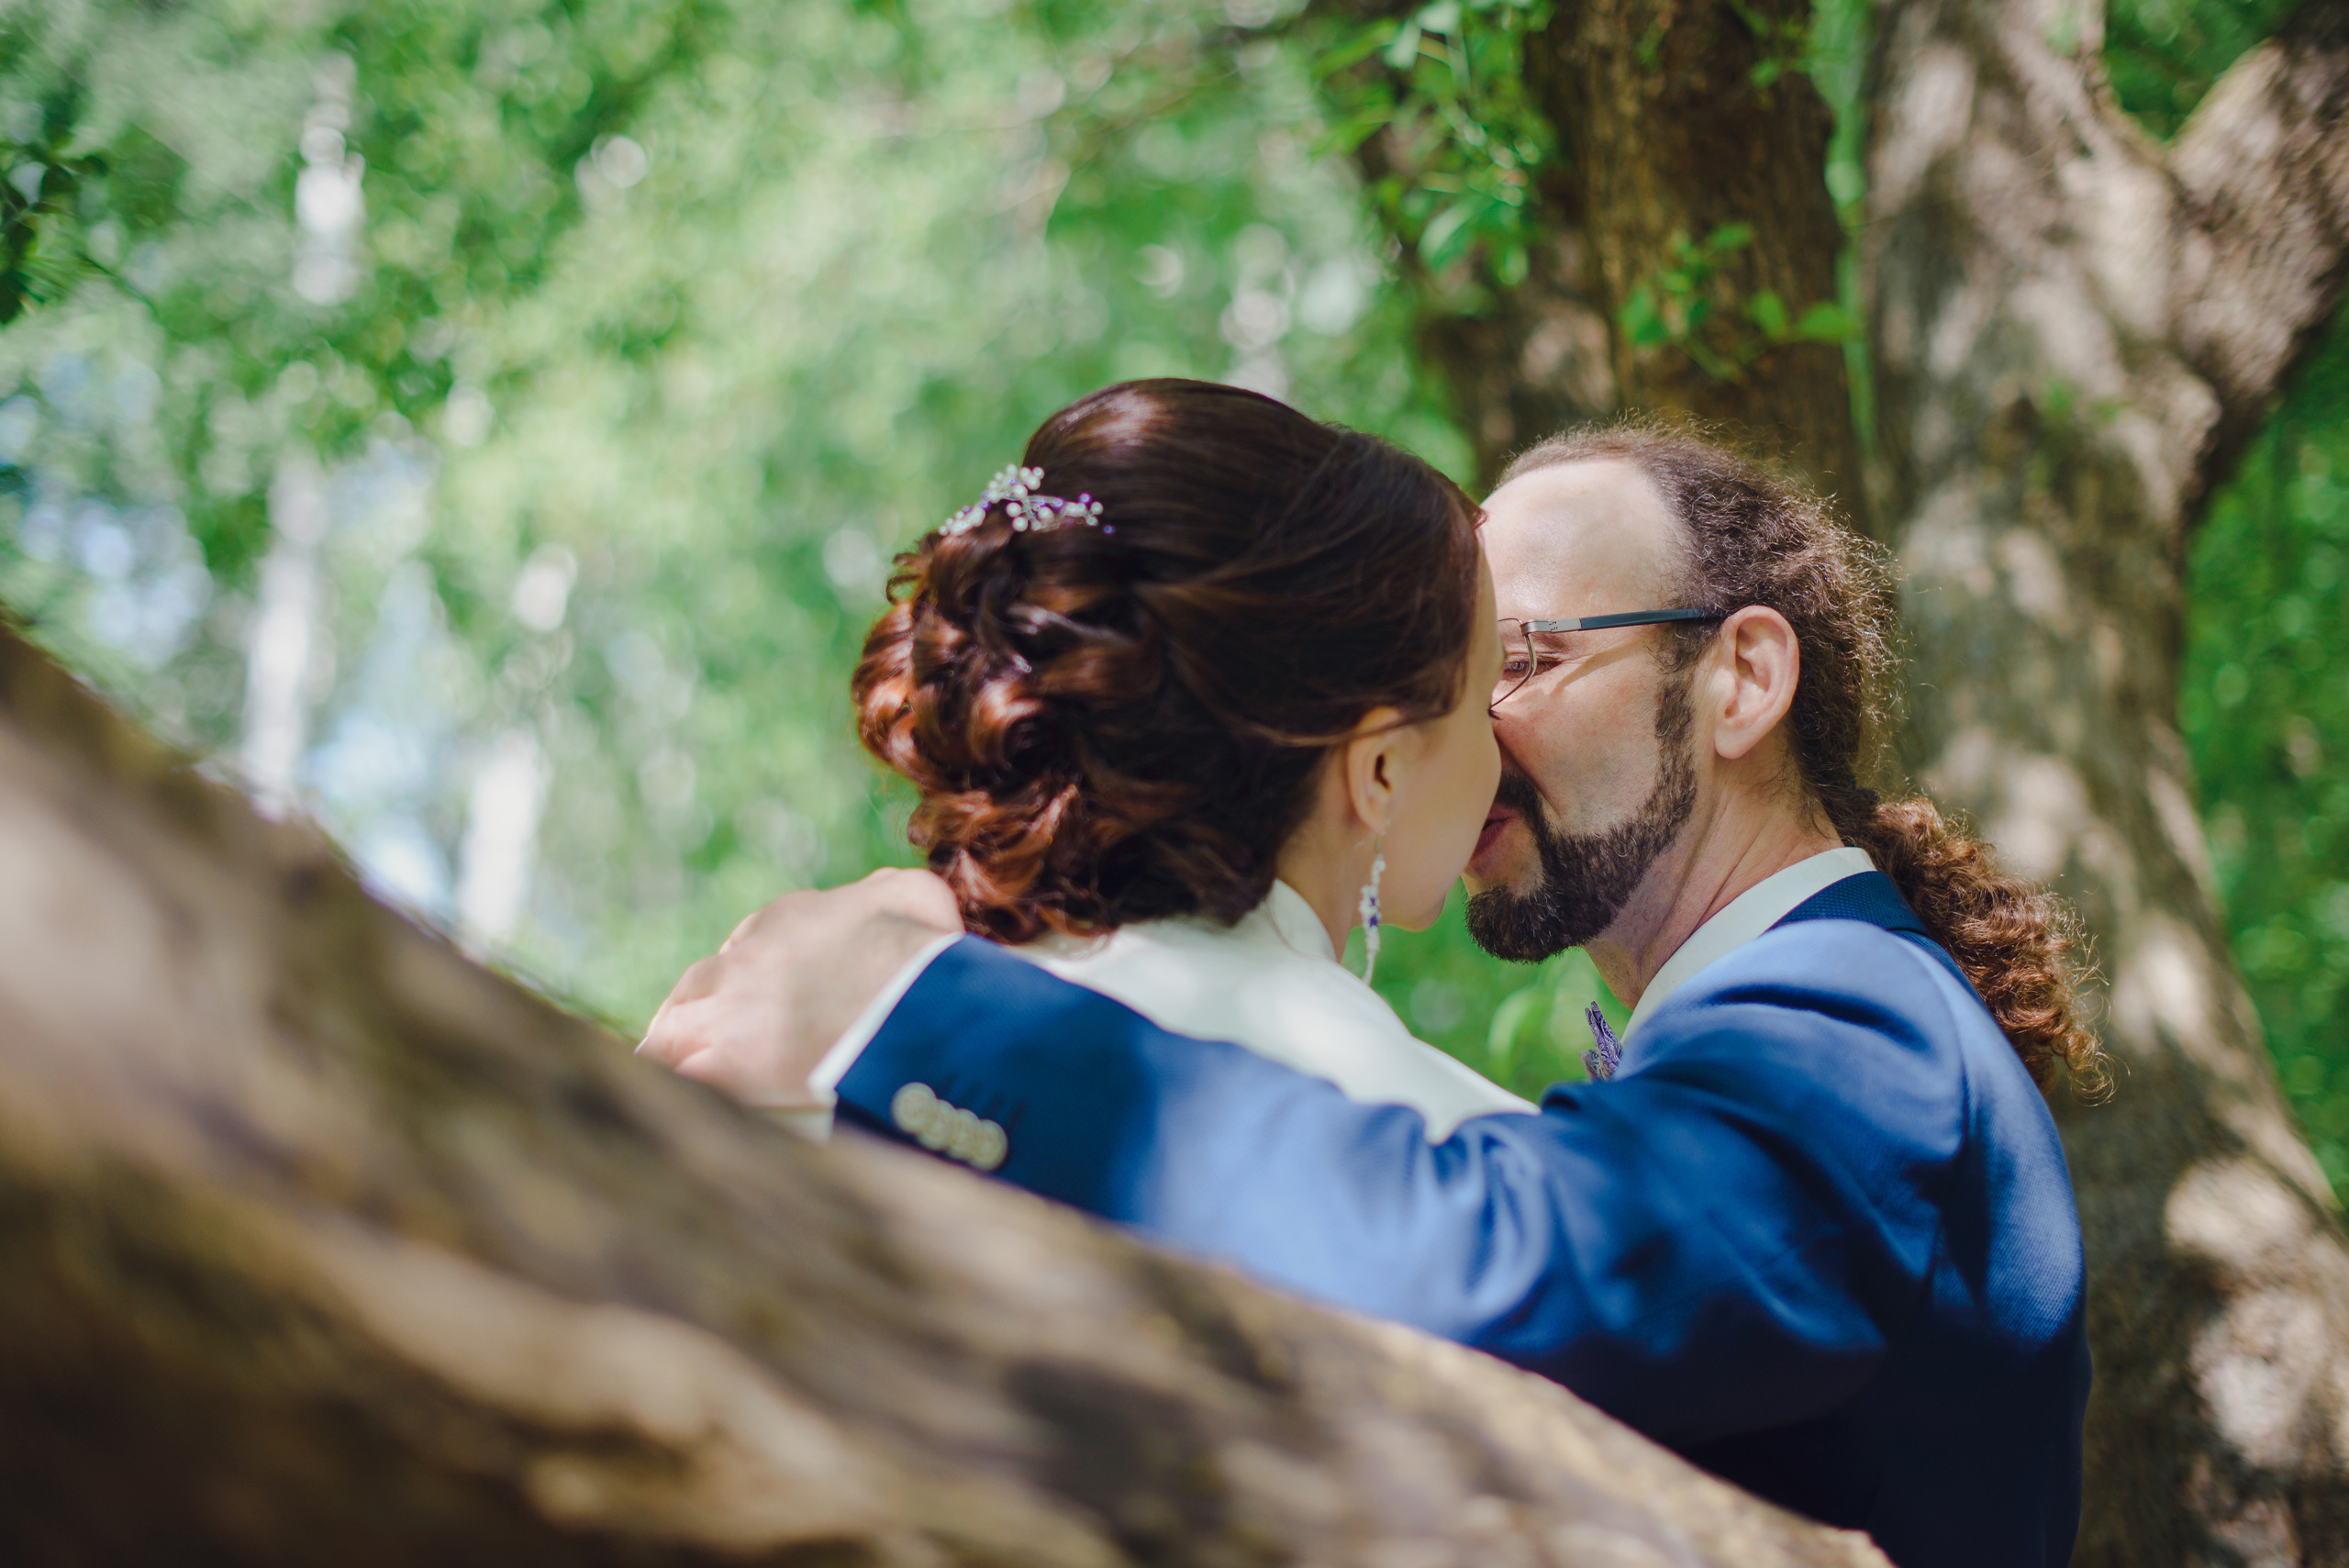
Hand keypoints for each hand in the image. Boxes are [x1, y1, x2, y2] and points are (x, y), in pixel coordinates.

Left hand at [636, 867, 960, 1106]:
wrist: (910, 1003)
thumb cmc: (922, 953)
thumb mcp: (916, 896)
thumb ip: (896, 890)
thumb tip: (890, 895)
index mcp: (787, 919)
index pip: (752, 943)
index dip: (755, 973)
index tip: (768, 996)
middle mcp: (746, 958)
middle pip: (703, 981)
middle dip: (701, 1005)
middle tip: (703, 1033)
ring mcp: (729, 1010)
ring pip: (677, 1024)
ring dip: (672, 1044)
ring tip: (671, 1067)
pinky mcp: (724, 1064)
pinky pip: (677, 1074)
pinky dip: (671, 1084)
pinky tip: (668, 1097)